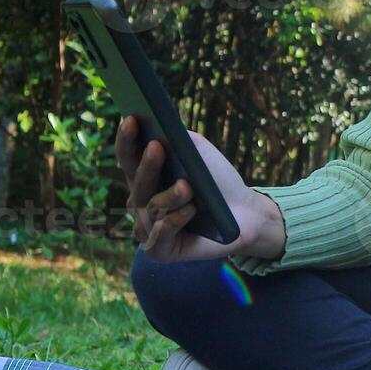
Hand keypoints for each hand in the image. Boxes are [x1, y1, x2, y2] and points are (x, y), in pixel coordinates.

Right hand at [117, 115, 282, 264]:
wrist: (244, 213)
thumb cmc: (217, 181)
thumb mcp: (199, 153)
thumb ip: (179, 139)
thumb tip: (160, 130)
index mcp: (144, 177)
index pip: (127, 156)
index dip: (126, 139)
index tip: (131, 119)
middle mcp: (140, 203)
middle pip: (137, 181)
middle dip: (147, 164)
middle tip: (157, 146)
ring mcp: (146, 228)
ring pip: (151, 208)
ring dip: (170, 196)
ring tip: (187, 186)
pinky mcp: (159, 250)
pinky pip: (161, 234)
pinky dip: (176, 220)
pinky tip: (190, 210)